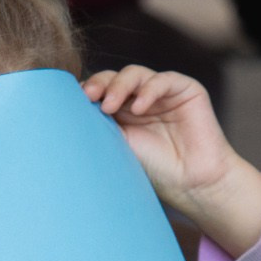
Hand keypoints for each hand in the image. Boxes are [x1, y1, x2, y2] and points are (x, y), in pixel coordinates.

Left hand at [85, 66, 260, 255]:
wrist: (194, 185)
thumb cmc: (156, 173)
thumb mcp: (118, 147)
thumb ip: (100, 125)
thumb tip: (66, 111)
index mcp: (122, 113)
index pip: (100, 91)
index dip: (87, 91)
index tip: (73, 103)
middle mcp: (140, 100)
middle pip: (113, 78)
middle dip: (99, 85)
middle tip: (88, 97)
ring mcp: (162, 94)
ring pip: (134, 74)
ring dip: (119, 86)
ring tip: (110, 106)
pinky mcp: (186, 90)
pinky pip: (163, 80)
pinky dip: (149, 90)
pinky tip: (140, 108)